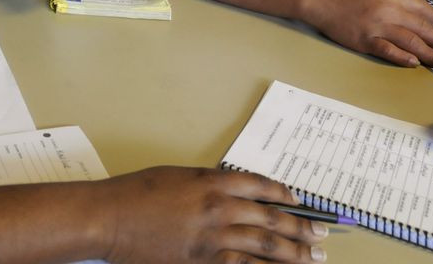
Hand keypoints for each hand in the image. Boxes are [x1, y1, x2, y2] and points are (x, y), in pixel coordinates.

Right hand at [99, 167, 328, 262]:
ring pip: (265, 245)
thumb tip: (233, 194)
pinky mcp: (203, 261)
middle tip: (321, 234)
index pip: (261, 185)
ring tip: (314, 257)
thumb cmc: (137, 193)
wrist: (111, 217)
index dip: (285, 194)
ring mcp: (213, 237)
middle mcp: (220, 207)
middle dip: (301, 227)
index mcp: (213, 181)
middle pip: (271, 217)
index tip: (300, 202)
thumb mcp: (178, 177)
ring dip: (294, 253)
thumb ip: (208, 184)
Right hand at [302, 0, 432, 67]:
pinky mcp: (365, 42)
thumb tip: (413, 11)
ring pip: (410, 42)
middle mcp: (388, 10)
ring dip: (428, 53)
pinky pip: (389, 52)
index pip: (421, 8)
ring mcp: (376, 27)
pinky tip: (414, 63)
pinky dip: (403, 58)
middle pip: (420, 27)